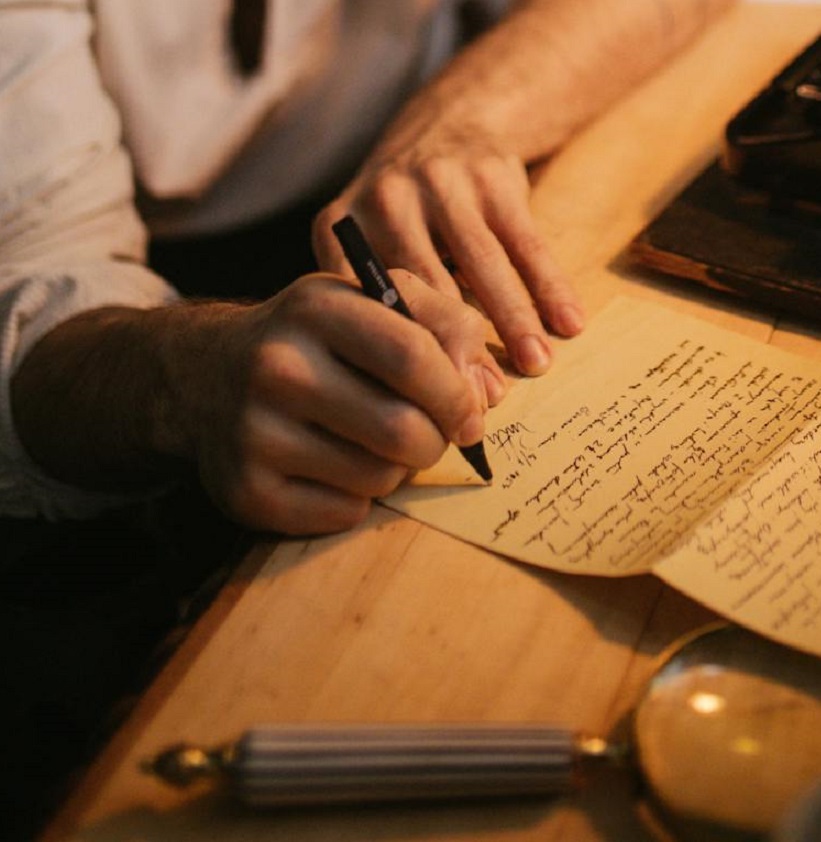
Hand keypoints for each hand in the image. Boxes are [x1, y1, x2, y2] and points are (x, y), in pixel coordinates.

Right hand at [188, 272, 504, 533]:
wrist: (206, 375)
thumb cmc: (317, 341)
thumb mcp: (373, 304)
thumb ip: (446, 327)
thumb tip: (485, 392)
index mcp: (316, 307)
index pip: (413, 357)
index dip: (458, 396)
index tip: (471, 415)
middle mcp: (276, 366)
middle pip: (402, 429)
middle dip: (435, 441)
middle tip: (427, 435)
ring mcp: (253, 431)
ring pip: (379, 477)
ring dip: (396, 470)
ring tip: (372, 445)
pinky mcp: (245, 490)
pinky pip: (344, 514)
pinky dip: (357, 500)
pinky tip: (333, 468)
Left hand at [313, 133, 584, 377]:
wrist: (450, 124)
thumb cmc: (407, 216)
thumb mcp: (371, 250)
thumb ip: (383, 308)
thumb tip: (419, 397)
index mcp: (341, 228)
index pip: (370, 305)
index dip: (405, 360)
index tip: (434, 404)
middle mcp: (385, 200)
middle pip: (427, 290)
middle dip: (461, 349)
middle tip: (488, 400)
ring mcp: (440, 183)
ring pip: (482, 265)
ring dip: (514, 321)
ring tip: (538, 366)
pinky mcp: (492, 176)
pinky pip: (526, 242)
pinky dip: (550, 285)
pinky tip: (570, 322)